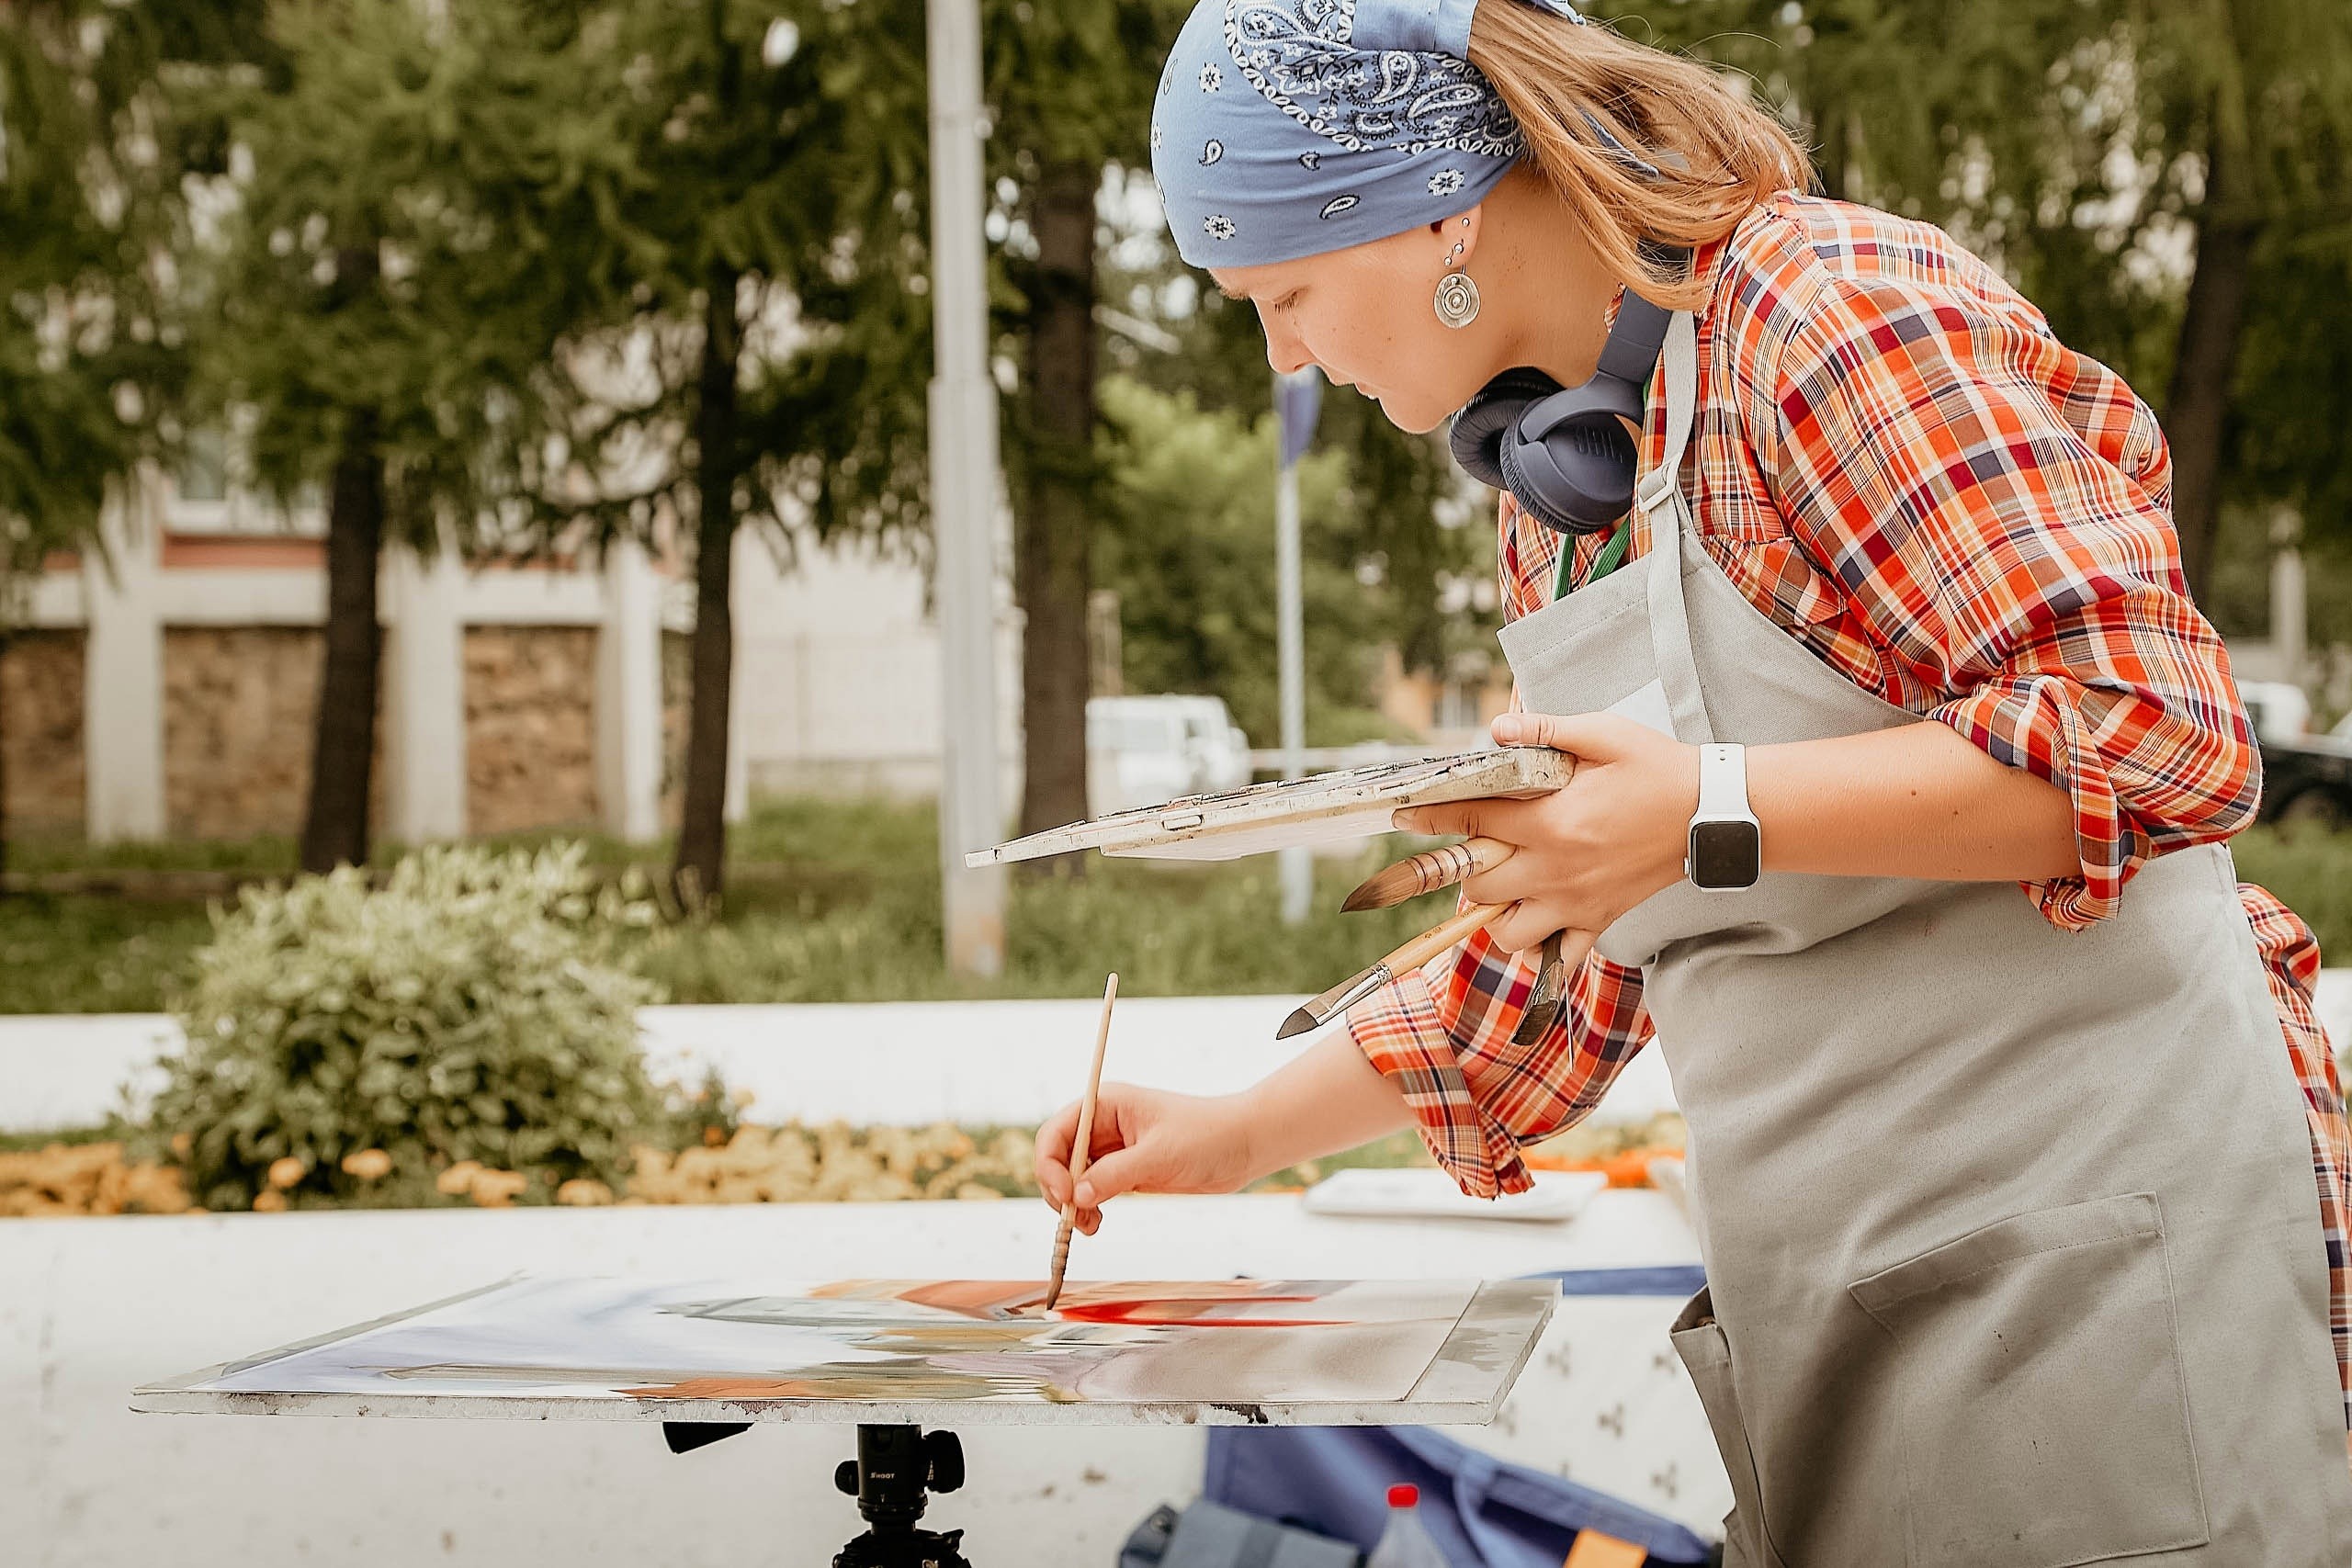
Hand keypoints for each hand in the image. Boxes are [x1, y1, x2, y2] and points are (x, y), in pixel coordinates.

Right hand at [1034, 1084, 1258, 1235]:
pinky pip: (1092, 1190)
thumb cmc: (1207, 1135)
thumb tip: (1077, 1196)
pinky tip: (1096, 1222)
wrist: (1243, 1145)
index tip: (1066, 1194)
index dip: (1051, 1164)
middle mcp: (1104, 1125)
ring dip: (1072, 1203)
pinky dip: (1087, 1208)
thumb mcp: (1159, 1155)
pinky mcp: (1125, 1171)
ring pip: (1072, 1178)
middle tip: (1073, 1218)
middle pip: (1059, 1157)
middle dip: (1059, 1189)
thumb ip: (1115, 1174)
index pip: (1058, 1132)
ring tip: (1088, 1226)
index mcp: (1106, 1104)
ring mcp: (1113, 1149)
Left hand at [1394, 712, 1698, 954]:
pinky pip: (1556, 957)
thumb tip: (1495, 730)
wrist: (1712, 812)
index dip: (1432, 818)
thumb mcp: (1603, 734)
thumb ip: (1544, 731)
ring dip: (1496, 914)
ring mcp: (1576, 903)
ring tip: (1506, 888)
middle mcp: (1556, 870)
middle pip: (1478, 885)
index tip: (1405, 817)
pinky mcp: (1599, 921)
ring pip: (1508, 932)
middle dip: (1468, 867)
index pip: (1472, 823)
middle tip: (1479, 849)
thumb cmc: (1657, 768)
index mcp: (1550, 822)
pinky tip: (1538, 922)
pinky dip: (1539, 949)